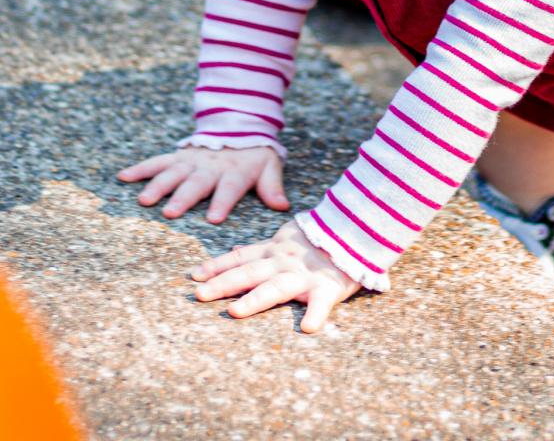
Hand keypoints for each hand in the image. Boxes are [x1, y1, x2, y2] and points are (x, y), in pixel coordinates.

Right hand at [117, 146, 289, 223]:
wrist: (238, 125)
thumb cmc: (254, 155)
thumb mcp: (269, 166)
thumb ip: (272, 186)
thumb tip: (283, 206)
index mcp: (234, 172)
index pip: (229, 188)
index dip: (222, 202)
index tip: (213, 218)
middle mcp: (210, 167)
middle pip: (196, 183)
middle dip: (183, 197)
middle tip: (170, 213)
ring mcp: (191, 161)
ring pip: (173, 173)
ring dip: (158, 185)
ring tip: (144, 201)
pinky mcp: (178, 156)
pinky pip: (157, 161)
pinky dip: (140, 168)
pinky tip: (122, 177)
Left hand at [190, 221, 361, 331]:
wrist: (355, 229)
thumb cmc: (319, 240)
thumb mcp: (286, 238)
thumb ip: (262, 248)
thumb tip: (235, 250)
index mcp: (274, 251)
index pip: (240, 258)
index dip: (216, 265)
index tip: (194, 275)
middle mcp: (283, 262)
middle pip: (248, 273)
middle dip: (222, 283)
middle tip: (198, 294)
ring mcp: (303, 275)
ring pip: (276, 287)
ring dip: (255, 299)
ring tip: (235, 312)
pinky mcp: (327, 287)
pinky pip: (321, 303)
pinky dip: (315, 314)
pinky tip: (308, 328)